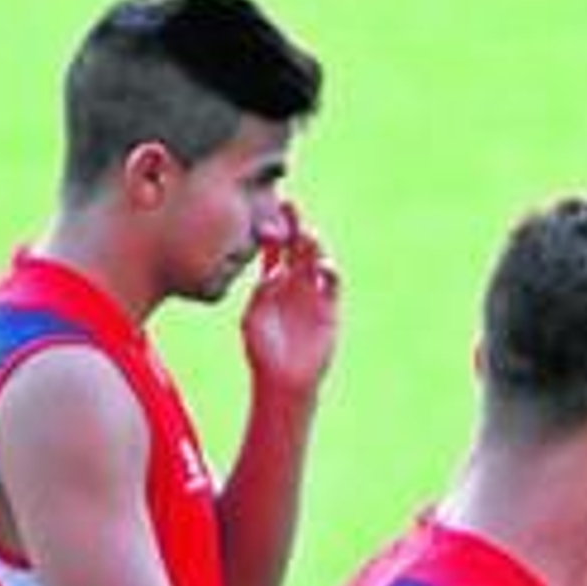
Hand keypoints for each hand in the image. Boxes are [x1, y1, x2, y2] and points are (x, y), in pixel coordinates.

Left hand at [241, 200, 338, 394]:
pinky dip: (330, 272)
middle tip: (290, 207)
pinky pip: (332, 284)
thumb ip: (262, 294)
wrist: (284, 378)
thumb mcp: (253, 318)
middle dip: (295, 227)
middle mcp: (294, 285)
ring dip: (313, 246)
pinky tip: (322, 265)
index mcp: (273, 285)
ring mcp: (313, 294)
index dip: (274, 231)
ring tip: (307, 235)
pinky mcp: (329, 308)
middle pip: (297, 248)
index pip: (276, 250)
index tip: (270, 211)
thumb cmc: (262, 351)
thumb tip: (271, 271)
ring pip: (316, 261)